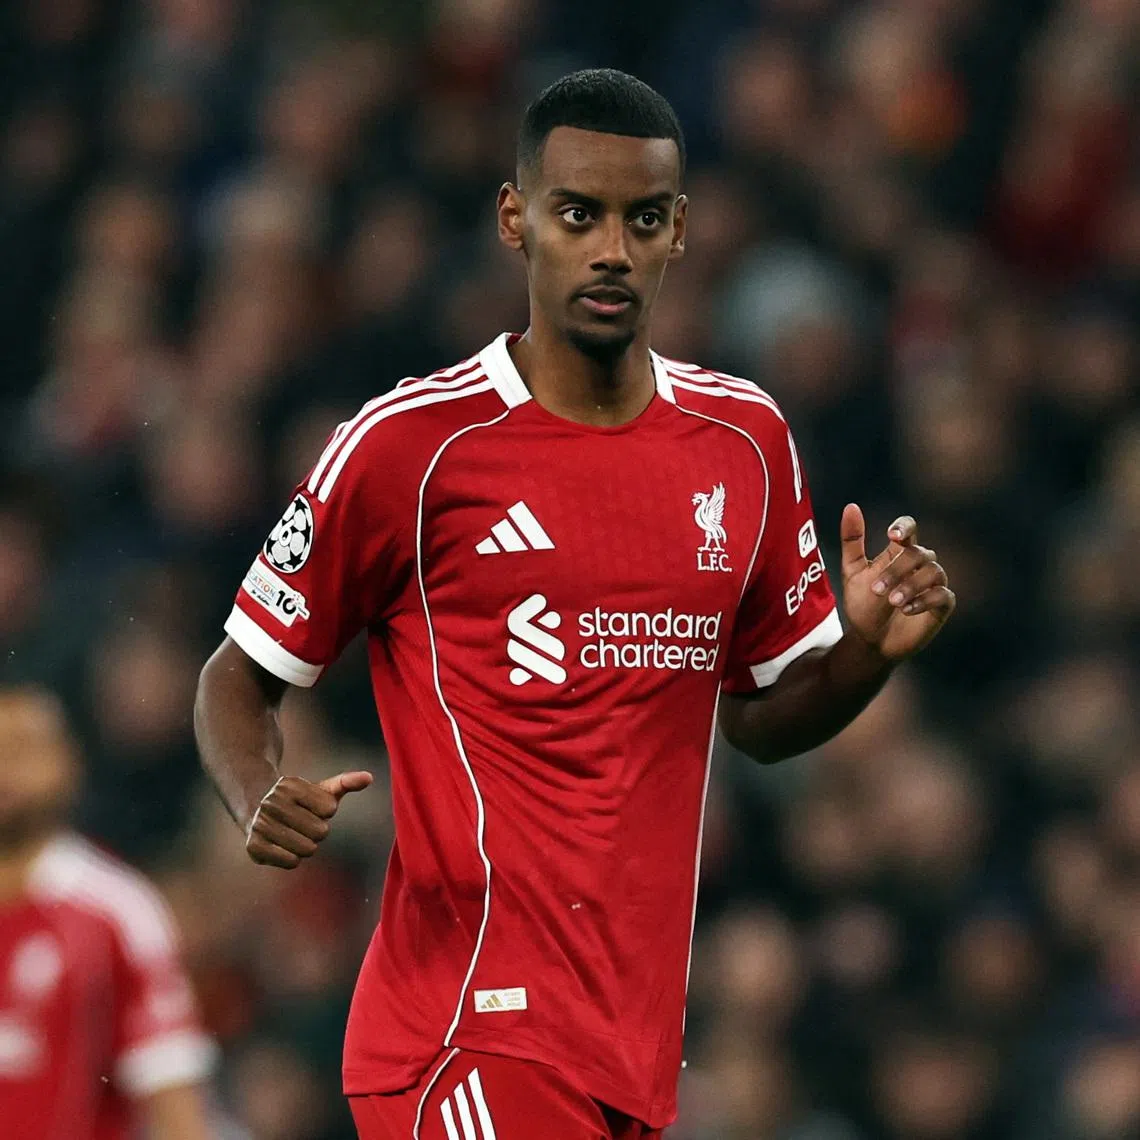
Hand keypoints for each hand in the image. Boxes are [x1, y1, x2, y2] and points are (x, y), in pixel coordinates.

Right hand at [244, 771, 372, 868]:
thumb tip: (369, 777)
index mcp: (291, 785)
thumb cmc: (298, 801)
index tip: (310, 807)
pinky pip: (291, 862)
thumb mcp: (320, 789)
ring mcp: (260, 824)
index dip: (325, 812)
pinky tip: (282, 846)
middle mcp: (272, 803)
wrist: (255, 807)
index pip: (329, 809)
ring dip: (306, 845)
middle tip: (301, 824)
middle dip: (316, 831)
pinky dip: (292, 858)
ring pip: (307, 849)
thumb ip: (345, 783)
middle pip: (320, 832)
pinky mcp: (254, 846)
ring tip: (293, 834)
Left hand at [839, 504, 954, 661]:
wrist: (870, 640)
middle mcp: (919, 565)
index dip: (905, 527)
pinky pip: (944, 595)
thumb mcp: (852, 572)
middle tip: (877, 590)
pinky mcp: (941, 606)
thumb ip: (852, 541)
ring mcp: (933, 585)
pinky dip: (925, 600)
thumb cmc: (863, 604)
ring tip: (892, 602)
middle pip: (919, 553)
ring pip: (933, 572)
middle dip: (898, 570)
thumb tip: (851, 506)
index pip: (909, 529)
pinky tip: (906, 610)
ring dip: (911, 586)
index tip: (893, 535)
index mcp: (898, 553)